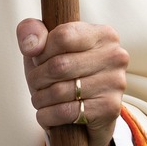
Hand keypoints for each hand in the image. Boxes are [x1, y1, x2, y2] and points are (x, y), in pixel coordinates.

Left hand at [17, 17, 128, 145]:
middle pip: (59, 65)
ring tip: (40, 99)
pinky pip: (65, 112)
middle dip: (37, 78)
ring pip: (59, 91)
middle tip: (36, 84)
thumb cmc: (63, 73)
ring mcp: (115, 83)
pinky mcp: (109, 108)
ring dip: (40, 99)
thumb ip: (32, 30)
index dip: (41, 52)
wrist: (86, 114)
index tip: (39, 60)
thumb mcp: (45, 47)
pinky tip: (47, 113)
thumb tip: (31, 46)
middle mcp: (115, 56)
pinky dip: (47, 115)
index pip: (62, 36)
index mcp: (102, 34)